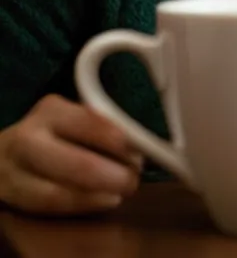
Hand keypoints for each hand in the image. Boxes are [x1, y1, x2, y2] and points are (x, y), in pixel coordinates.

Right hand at [0, 94, 142, 214]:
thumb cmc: (54, 132)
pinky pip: (48, 207)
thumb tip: (141, 142)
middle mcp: (29, 138)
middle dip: (111, 175)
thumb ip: (102, 124)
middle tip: (134, 179)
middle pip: (75, 163)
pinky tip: (104, 201)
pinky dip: (81, 206)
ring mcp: (14, 170)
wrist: (4, 153)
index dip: (119, 142)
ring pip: (58, 192)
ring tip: (121, 192)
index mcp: (52, 111)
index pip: (90, 124)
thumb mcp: (74, 116)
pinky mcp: (11, 196)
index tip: (140, 153)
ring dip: (97, 195)